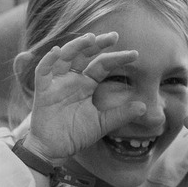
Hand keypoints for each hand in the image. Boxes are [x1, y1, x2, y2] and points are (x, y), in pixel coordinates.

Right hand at [23, 32, 145, 163]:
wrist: (55, 150)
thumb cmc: (76, 135)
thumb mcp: (102, 124)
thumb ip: (121, 114)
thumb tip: (144, 107)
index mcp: (87, 84)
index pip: (103, 65)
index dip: (117, 58)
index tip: (135, 55)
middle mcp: (72, 79)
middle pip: (84, 54)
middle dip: (98, 43)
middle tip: (114, 36)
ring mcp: (57, 82)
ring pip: (65, 57)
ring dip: (75, 46)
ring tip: (90, 38)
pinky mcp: (43, 90)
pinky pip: (43, 71)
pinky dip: (48, 60)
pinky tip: (57, 51)